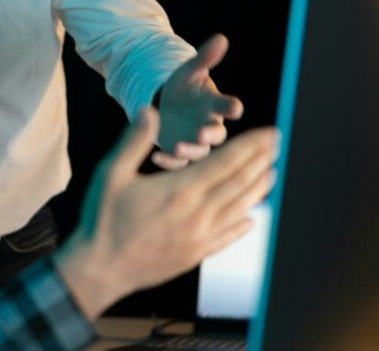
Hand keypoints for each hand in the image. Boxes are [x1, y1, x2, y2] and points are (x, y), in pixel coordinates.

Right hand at [54, 107, 276, 318]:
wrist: (100, 269)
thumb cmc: (103, 218)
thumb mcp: (111, 173)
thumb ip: (134, 141)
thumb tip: (150, 110)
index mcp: (180, 190)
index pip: (226, 162)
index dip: (251, 145)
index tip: (270, 133)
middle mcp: (197, 214)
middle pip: (239, 183)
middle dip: (261, 161)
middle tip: (278, 145)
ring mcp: (198, 237)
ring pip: (238, 209)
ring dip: (258, 190)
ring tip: (272, 174)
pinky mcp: (194, 254)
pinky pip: (227, 237)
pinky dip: (242, 226)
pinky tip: (251, 219)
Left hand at [153, 33, 243, 168]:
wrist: (167, 105)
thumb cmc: (185, 87)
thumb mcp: (189, 71)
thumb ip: (205, 58)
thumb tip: (221, 37)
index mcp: (214, 105)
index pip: (227, 106)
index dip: (232, 106)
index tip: (235, 106)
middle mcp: (208, 125)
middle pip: (216, 134)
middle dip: (210, 134)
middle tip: (202, 134)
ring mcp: (195, 141)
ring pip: (199, 152)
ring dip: (190, 151)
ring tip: (178, 148)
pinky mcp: (179, 153)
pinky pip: (177, 162)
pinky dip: (168, 162)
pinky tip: (156, 157)